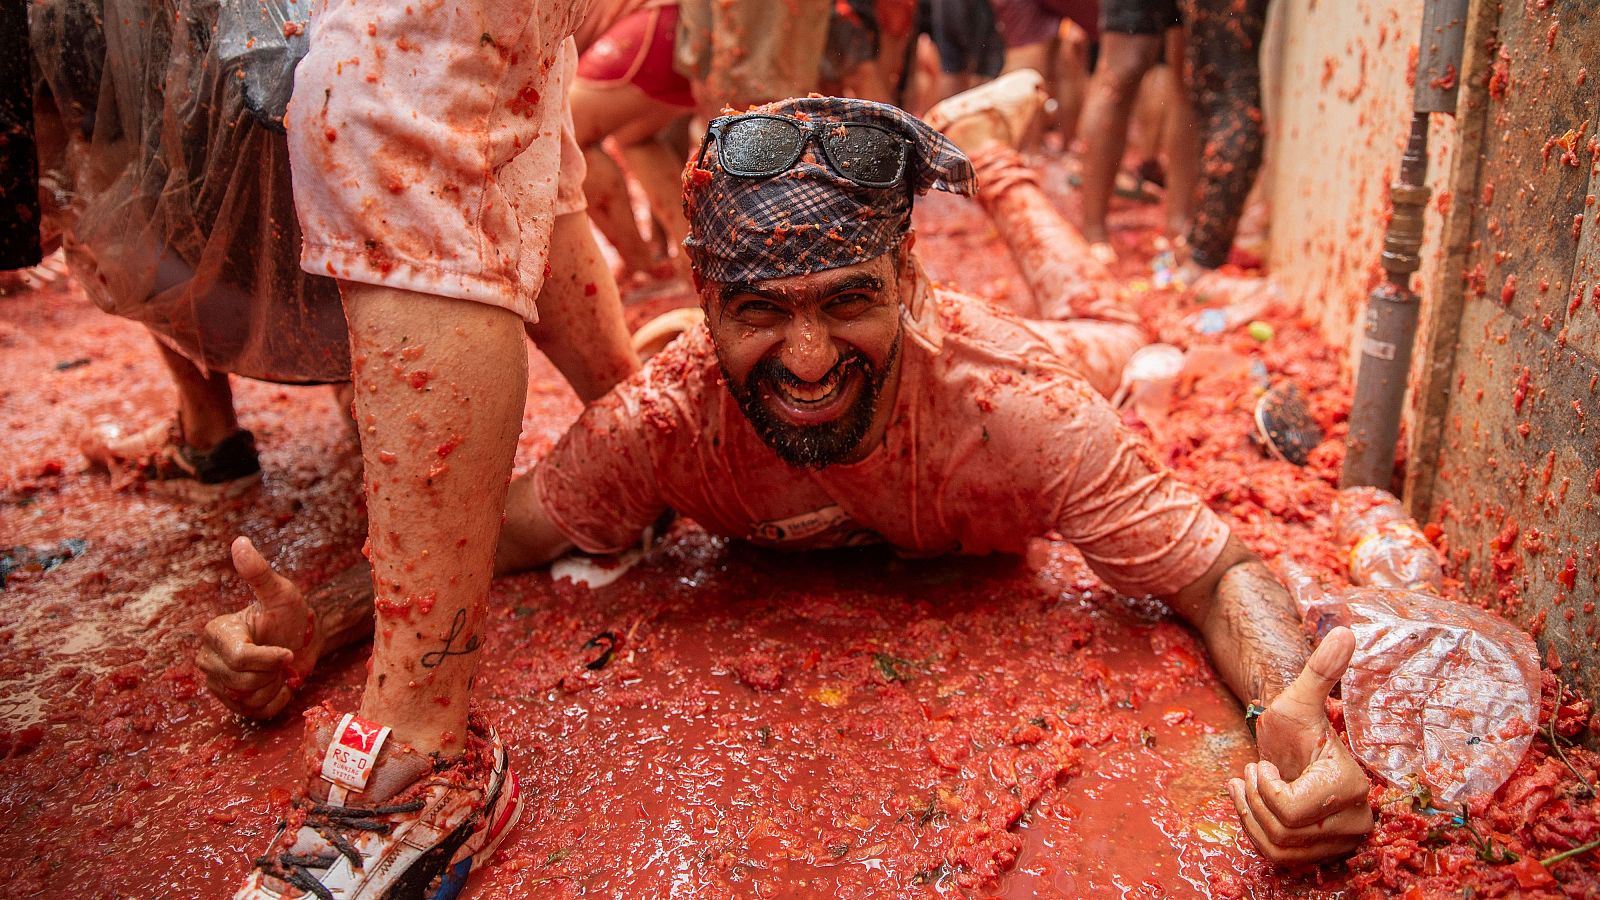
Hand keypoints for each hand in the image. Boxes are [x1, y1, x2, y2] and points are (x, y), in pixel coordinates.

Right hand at [195, 537, 318, 718]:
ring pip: (248, 698)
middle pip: (244, 681)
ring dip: (272, 685)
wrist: (301, 640)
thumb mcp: (280, 592)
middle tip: (280, 654)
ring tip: (275, 667)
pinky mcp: (230, 703)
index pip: (240, 658)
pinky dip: (272, 700)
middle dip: (271, 671)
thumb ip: (259, 572)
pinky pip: (254, 712)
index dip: (269, 658)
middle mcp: (208, 659)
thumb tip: (240, 542)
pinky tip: (274, 682)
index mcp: (215, 632)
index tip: (289, 651)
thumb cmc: (290, 614)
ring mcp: (216, 683)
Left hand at [1228, 626, 1373, 864]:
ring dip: (1253, 816)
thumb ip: (1320, 671)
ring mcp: (1341, 841)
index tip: (1267, 767)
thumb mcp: (1297, 699)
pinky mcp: (1324, 854)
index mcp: (1350, 787)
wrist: (1294, 751)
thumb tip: (1344, 632)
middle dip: (1257, 800)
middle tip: (1257, 773)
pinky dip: (1257, 833)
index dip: (1266, 790)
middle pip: (1284, 831)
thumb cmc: (1293, 725)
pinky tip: (1251, 805)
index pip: (1292, 811)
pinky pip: (1279, 858)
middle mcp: (1356, 821)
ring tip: (1253, 787)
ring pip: (1279, 848)